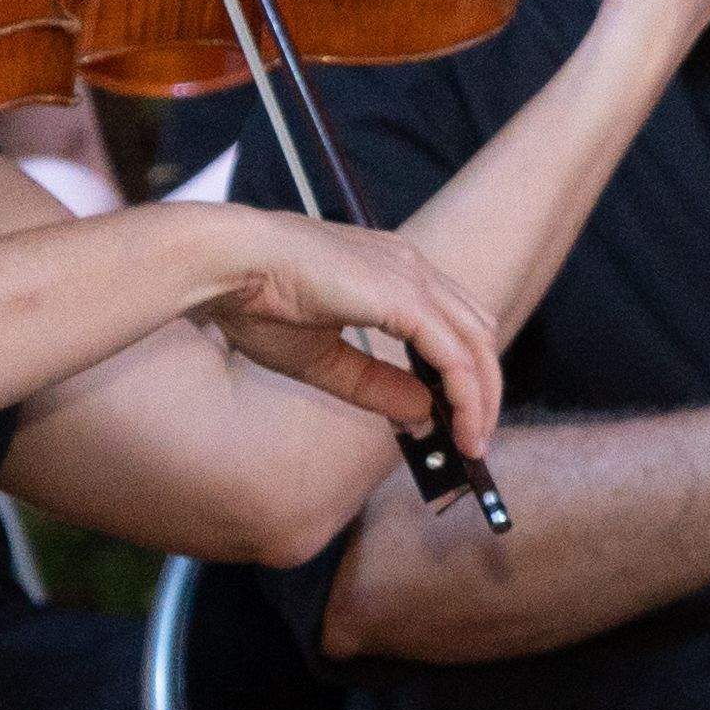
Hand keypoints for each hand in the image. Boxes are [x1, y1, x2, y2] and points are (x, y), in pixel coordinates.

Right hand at [199, 210, 510, 458]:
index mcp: (392, 272)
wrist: (226, 265)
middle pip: (476, 333)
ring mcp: (412, 276)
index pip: (452, 323)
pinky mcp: (405, 296)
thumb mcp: (323, 360)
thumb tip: (424, 413)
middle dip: (484, 390)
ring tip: (472, 445)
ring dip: (481, 399)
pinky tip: (460, 427)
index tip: (457, 419)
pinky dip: (466, 395)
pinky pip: (455, 355)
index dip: (462, 373)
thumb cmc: (255, 303)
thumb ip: (376, 385)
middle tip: (474, 441)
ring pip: (476, 345)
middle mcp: (411, 267)